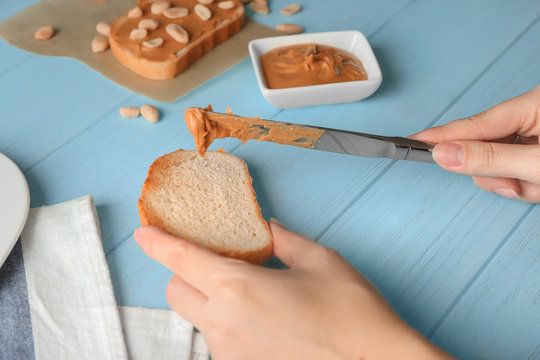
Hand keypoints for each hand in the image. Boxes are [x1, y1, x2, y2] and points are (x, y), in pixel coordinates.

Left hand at [134, 221, 450, 359]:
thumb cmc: (351, 313)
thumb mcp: (319, 261)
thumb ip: (284, 240)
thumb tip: (268, 228)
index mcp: (238, 286)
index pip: (180, 258)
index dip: (157, 242)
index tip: (143, 232)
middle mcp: (224, 323)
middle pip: (176, 290)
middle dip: (185, 271)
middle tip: (216, 261)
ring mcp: (230, 353)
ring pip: (196, 318)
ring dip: (209, 300)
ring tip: (250, 295)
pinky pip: (219, 341)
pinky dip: (227, 324)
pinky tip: (262, 321)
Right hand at [411, 85, 539, 202]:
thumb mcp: (538, 164)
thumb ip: (491, 159)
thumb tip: (445, 153)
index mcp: (535, 104)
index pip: (476, 123)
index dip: (442, 136)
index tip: (413, 141)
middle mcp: (533, 113)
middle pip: (488, 146)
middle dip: (498, 173)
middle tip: (516, 186)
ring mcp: (538, 130)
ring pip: (500, 160)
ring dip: (515, 182)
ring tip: (537, 185)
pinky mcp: (539, 146)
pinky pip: (514, 165)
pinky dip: (525, 182)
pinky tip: (538, 183)